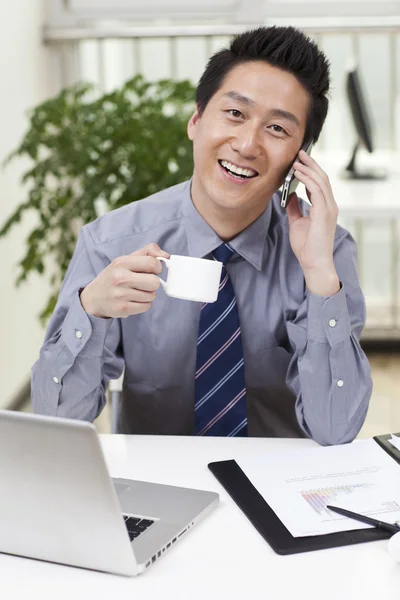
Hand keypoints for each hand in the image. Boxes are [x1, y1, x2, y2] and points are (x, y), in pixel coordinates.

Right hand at [80, 243, 169, 317]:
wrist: (93, 298)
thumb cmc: (114, 276)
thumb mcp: (126, 260)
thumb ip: (147, 252)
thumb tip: (166, 256)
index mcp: (121, 262)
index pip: (152, 263)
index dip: (157, 267)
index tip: (152, 270)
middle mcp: (120, 278)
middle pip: (155, 282)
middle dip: (152, 283)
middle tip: (143, 283)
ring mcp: (121, 295)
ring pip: (152, 295)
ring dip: (147, 294)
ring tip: (134, 292)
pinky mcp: (123, 309)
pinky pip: (146, 306)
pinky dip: (143, 304)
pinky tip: (133, 300)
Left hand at [286, 150, 339, 296]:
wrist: (314, 263)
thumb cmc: (307, 247)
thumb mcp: (297, 223)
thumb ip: (294, 208)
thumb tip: (289, 196)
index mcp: (324, 207)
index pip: (320, 183)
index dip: (311, 170)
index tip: (300, 161)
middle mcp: (330, 205)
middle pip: (322, 177)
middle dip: (311, 164)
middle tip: (300, 153)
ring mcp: (329, 208)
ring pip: (321, 181)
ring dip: (308, 169)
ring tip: (297, 160)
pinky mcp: (324, 213)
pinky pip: (317, 190)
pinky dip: (308, 179)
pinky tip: (298, 173)